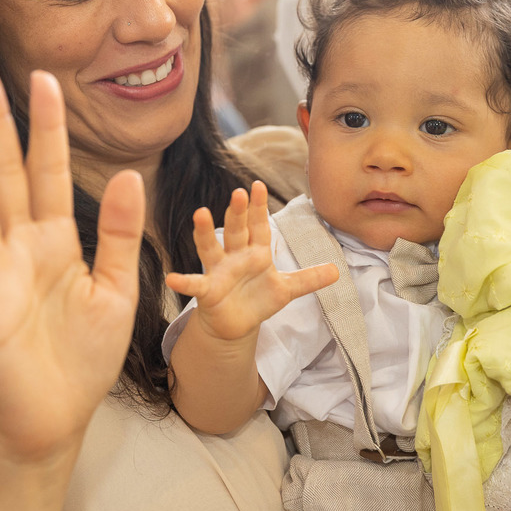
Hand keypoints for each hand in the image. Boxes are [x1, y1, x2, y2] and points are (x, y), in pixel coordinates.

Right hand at [0, 62, 141, 463]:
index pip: (50, 173)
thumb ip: (121, 236)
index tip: (45, 79)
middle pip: (3, 176)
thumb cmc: (85, 354)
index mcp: (57, 242)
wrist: (59, 418)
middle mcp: (20, 249)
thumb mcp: (118, 290)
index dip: (47, 128)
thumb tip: (129, 174)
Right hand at [167, 181, 336, 341]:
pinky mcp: (207, 291)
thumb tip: (338, 271)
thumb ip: (309, 279)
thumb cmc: (257, 299)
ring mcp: (219, 271)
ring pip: (211, 248)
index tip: (257, 185)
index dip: (258, 207)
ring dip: (206, 232)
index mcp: (256, 252)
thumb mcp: (286, 289)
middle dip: (237, 212)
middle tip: (238, 192)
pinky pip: (194, 285)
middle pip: (236, 230)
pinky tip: (172, 278)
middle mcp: (235, 256)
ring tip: (200, 214)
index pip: (258, 225)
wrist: (235, 325)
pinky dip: (183, 282)